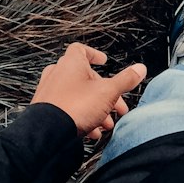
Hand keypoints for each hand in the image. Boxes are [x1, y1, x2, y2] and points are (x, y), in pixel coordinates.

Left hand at [31, 43, 146, 139]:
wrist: (47, 133)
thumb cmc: (75, 107)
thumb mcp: (108, 92)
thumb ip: (125, 80)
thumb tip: (140, 69)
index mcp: (71, 63)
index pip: (81, 50)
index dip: (94, 54)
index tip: (103, 61)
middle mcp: (57, 74)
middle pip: (84, 78)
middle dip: (103, 92)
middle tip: (116, 105)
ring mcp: (48, 92)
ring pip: (76, 96)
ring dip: (94, 107)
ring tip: (106, 123)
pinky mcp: (43, 110)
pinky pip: (66, 110)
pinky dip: (80, 117)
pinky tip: (92, 132)